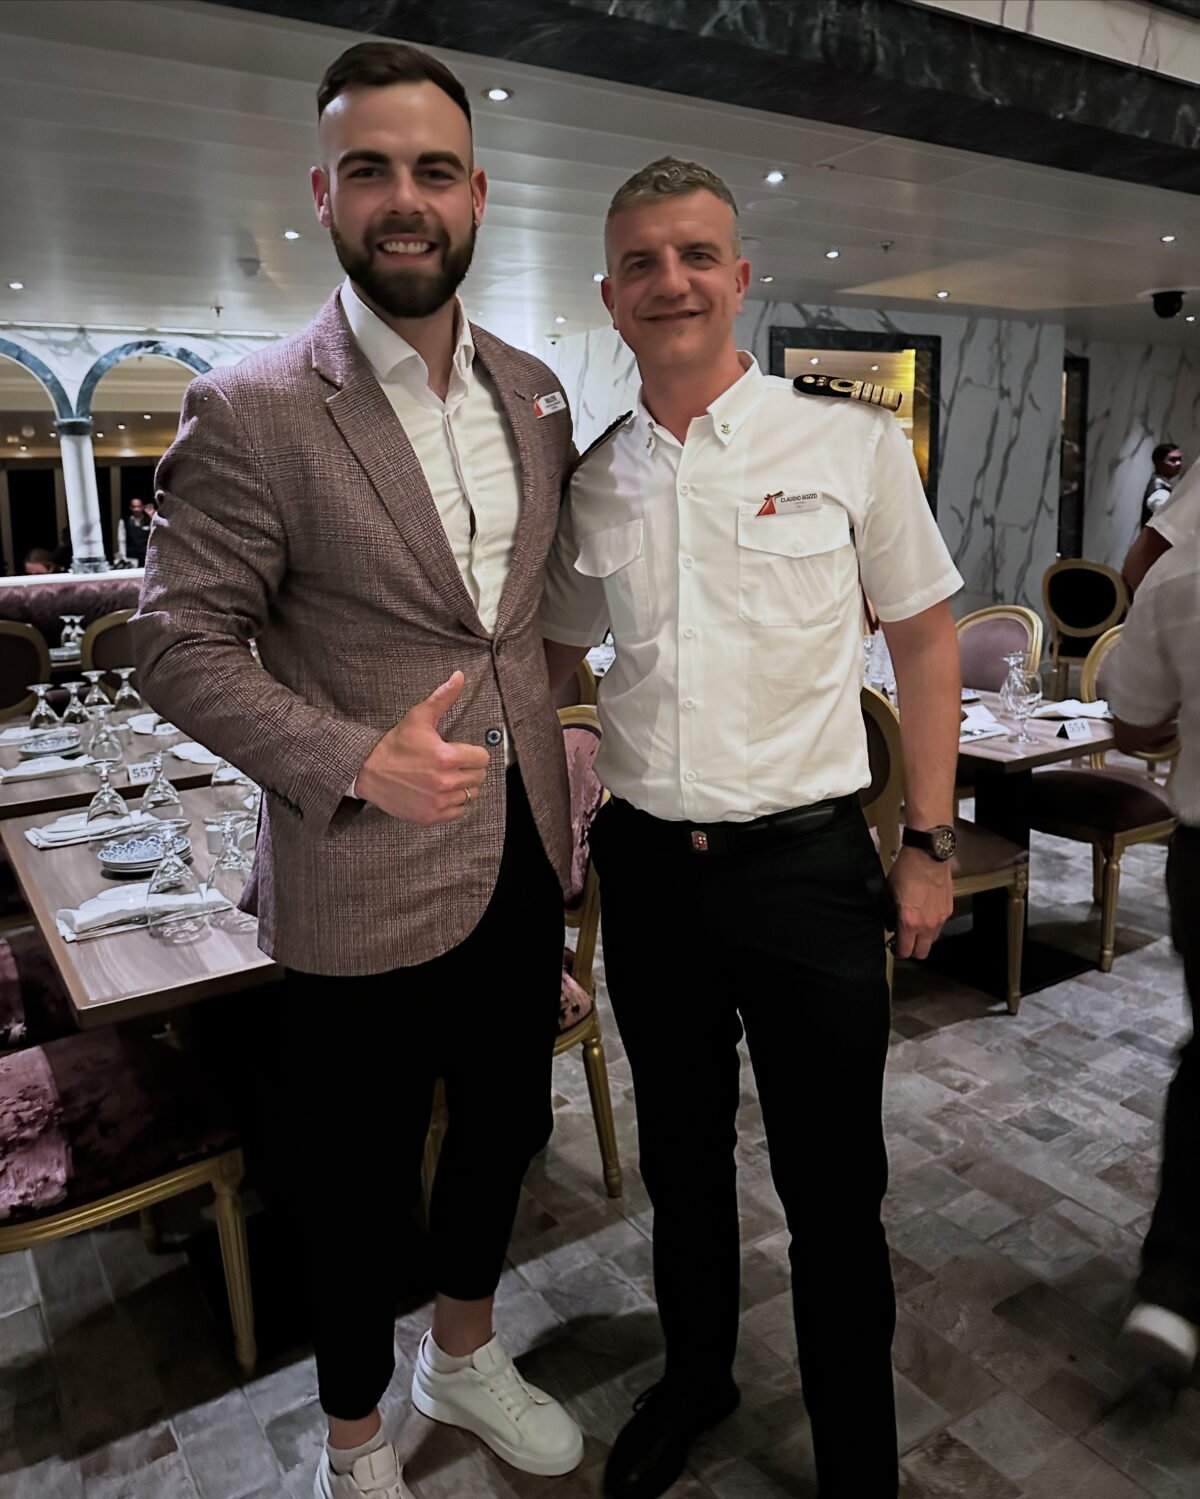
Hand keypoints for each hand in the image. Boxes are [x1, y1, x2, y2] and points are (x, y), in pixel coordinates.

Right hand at [355, 672, 489, 825]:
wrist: (368, 772)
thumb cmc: (395, 744)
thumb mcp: (418, 718)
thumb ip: (443, 698)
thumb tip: (459, 676)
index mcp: (446, 757)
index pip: (482, 758)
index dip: (473, 753)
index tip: (461, 751)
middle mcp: (445, 781)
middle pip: (478, 777)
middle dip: (469, 769)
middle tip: (453, 764)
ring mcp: (439, 801)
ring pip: (470, 795)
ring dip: (463, 786)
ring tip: (446, 777)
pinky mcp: (431, 816)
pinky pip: (458, 811)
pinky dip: (454, 803)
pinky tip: (441, 792)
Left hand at [887, 846, 952, 959]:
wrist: (927, 855)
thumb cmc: (907, 870)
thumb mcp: (889, 893)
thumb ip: (890, 912)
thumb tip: (890, 922)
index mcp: (909, 921)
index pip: (905, 951)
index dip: (897, 951)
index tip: (894, 946)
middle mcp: (927, 924)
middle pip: (922, 952)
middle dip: (912, 950)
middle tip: (904, 941)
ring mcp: (940, 918)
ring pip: (932, 940)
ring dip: (922, 938)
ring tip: (914, 927)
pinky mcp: (948, 910)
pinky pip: (939, 926)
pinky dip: (931, 925)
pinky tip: (924, 914)